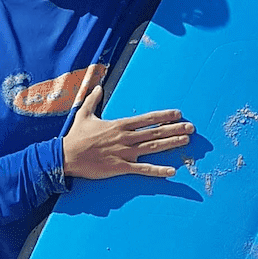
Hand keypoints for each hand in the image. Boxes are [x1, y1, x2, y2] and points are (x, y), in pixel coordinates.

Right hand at [64, 104, 194, 182]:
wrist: (66, 157)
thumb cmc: (75, 137)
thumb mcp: (84, 114)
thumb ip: (93, 100)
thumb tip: (98, 87)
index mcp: (119, 125)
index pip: (147, 119)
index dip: (163, 116)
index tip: (178, 114)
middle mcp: (125, 137)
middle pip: (154, 132)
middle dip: (174, 129)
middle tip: (191, 128)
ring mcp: (124, 153)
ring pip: (152, 148)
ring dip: (170, 144)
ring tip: (185, 141)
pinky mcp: (120, 167)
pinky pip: (142, 169)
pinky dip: (158, 171)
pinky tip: (171, 172)